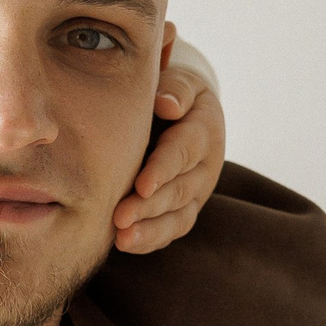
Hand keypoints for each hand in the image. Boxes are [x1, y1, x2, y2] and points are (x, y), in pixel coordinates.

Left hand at [112, 73, 224, 252]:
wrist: (183, 111)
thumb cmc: (173, 93)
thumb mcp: (180, 82)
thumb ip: (175, 89)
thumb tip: (166, 104)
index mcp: (205, 130)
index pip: (185, 151)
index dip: (164, 169)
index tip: (141, 185)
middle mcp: (205, 166)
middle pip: (180, 189)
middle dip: (150, 205)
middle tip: (120, 217)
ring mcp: (197, 191)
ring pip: (178, 216)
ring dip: (151, 229)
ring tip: (122, 239)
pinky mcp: (185, 209)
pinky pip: (172, 229)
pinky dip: (150, 239)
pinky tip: (126, 244)